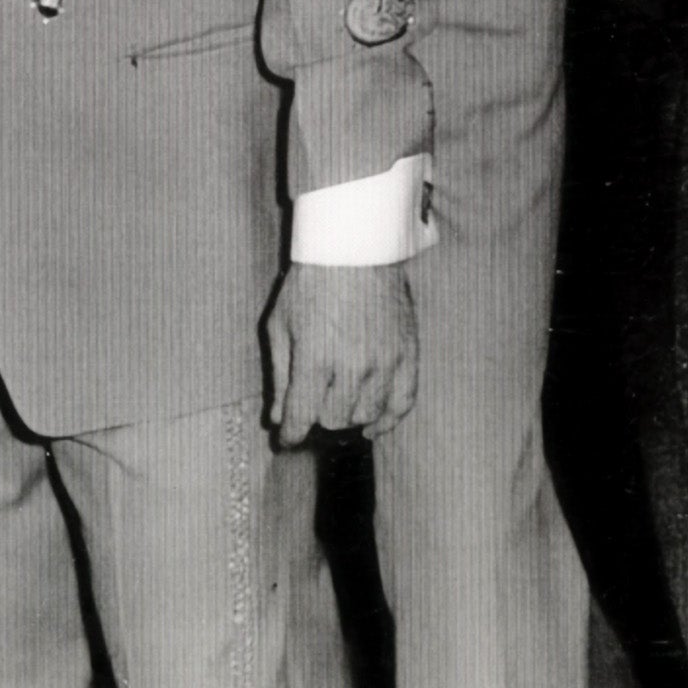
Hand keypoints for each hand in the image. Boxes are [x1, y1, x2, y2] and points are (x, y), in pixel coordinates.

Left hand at [263, 261, 417, 444]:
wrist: (355, 247)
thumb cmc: (310, 283)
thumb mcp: (281, 324)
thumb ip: (280, 375)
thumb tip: (279, 419)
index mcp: (316, 358)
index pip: (303, 416)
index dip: (292, 434)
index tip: (288, 439)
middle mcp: (353, 366)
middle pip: (334, 419)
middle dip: (317, 417)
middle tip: (312, 406)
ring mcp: (385, 362)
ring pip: (367, 415)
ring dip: (348, 416)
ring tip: (338, 403)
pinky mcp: (408, 355)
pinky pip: (404, 403)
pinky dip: (389, 420)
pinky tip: (374, 425)